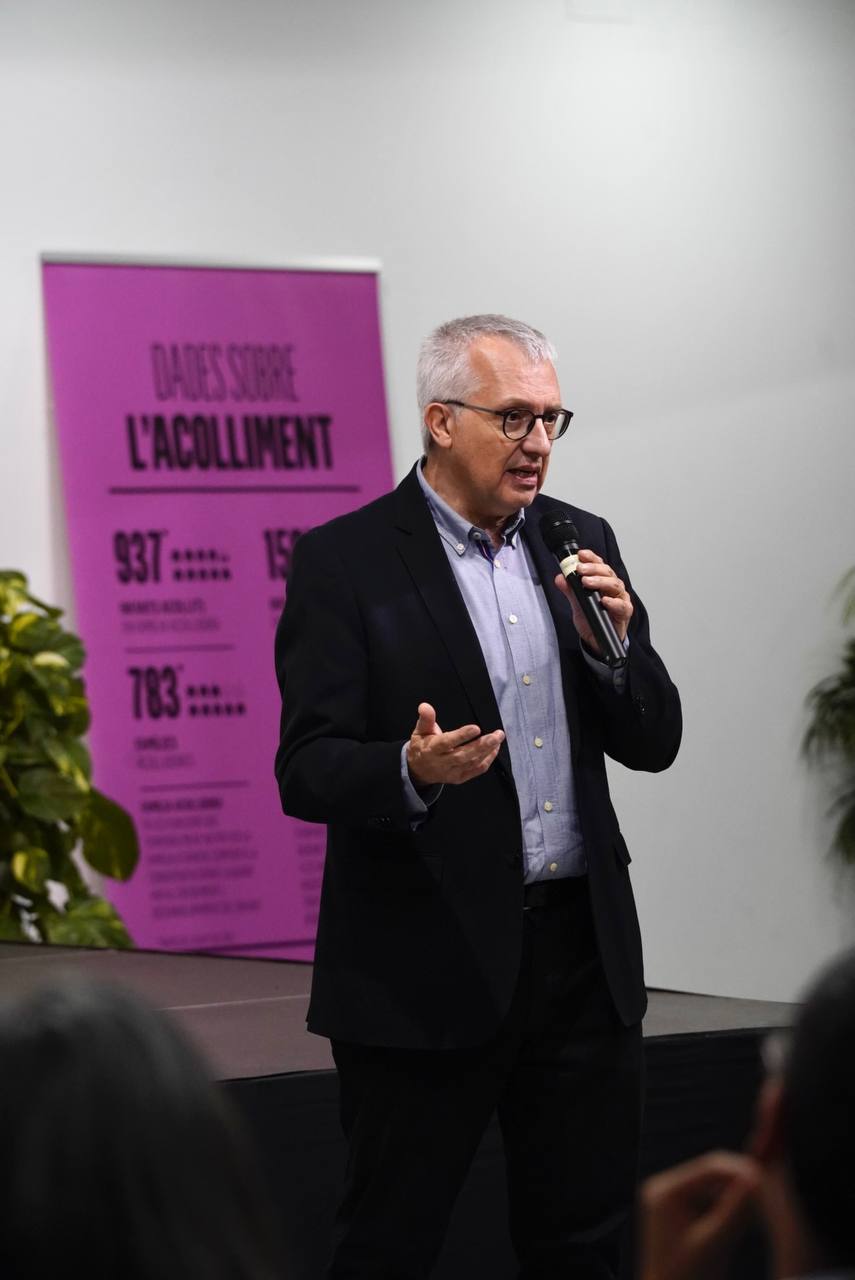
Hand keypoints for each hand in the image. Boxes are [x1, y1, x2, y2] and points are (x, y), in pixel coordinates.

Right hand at [406, 702, 504, 787]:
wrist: (419, 771)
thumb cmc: (421, 746)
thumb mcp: (419, 731)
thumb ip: (425, 719)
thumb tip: (425, 705)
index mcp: (431, 749)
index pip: (447, 743)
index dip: (461, 736)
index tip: (476, 728)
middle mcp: (441, 763)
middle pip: (463, 755)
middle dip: (481, 745)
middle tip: (497, 735)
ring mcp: (451, 772)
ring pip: (471, 763)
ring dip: (487, 751)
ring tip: (498, 739)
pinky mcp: (459, 778)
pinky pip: (475, 771)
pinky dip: (487, 761)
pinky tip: (495, 750)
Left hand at [553, 549, 632, 653]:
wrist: (597, 641)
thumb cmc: (592, 619)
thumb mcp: (577, 604)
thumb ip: (570, 591)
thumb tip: (560, 578)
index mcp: (603, 582)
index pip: (599, 565)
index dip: (591, 558)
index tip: (581, 554)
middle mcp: (613, 588)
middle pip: (608, 572)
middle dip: (593, 568)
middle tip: (580, 569)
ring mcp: (620, 599)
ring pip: (615, 585)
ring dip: (601, 581)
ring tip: (587, 582)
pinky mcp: (624, 613)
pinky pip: (622, 606)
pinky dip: (614, 602)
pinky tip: (604, 600)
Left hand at [638, 1151, 761, 1279]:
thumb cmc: (688, 1279)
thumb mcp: (714, 1246)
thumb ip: (735, 1212)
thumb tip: (758, 1180)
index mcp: (666, 1193)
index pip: (711, 1169)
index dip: (742, 1171)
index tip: (770, 1179)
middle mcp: (665, 1189)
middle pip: (713, 1175)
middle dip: (743, 1182)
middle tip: (774, 1190)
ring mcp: (672, 1199)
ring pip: (716, 1186)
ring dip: (740, 1194)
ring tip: (768, 1204)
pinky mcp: (682, 1210)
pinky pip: (713, 1199)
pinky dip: (733, 1206)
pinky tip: (755, 1216)